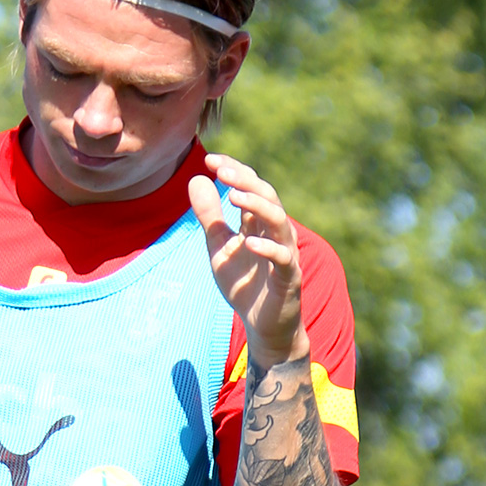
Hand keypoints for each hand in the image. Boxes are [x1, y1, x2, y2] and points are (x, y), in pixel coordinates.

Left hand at [189, 154, 307, 364]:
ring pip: (279, 221)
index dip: (234, 170)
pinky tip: (248, 242)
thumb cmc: (245, 285)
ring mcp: (285, 253)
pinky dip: (267, 248)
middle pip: (268, 196)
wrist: (262, 325)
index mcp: (259, 222)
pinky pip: (283, 258)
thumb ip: (209, 216)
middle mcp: (276, 232)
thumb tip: (196, 178)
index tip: (210, 160)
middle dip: (245, 181)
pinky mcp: (289, 277)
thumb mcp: (218, 247)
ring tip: (233, 198)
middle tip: (221, 170)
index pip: (251, 186)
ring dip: (257, 206)